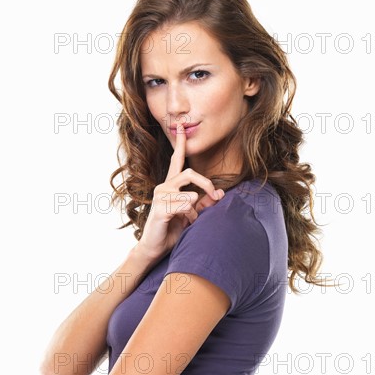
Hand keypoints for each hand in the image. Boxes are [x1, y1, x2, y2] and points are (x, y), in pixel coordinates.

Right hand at [136, 123, 224, 261]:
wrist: (154, 248)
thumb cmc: (172, 230)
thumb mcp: (192, 214)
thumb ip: (204, 203)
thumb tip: (220, 194)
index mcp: (170, 185)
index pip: (176, 160)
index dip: (180, 143)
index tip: (181, 126)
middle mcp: (164, 187)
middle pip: (190, 173)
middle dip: (207, 184)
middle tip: (216, 197)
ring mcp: (160, 197)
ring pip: (190, 194)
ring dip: (195, 210)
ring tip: (190, 221)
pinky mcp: (160, 209)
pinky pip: (185, 206)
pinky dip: (190, 217)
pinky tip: (183, 224)